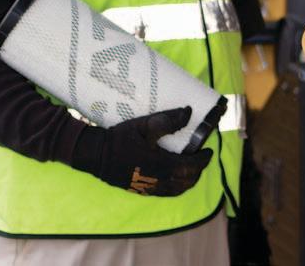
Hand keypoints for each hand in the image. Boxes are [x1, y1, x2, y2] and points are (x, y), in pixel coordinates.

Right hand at [71, 106, 212, 195]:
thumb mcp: (145, 125)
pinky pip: (166, 193)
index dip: (203, 159)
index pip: (191, 167)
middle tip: (202, 157)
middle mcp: (159, 180)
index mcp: (162, 165)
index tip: (209, 150)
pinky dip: (177, 186)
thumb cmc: (121, 138)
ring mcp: (150, 188)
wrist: (96, 155)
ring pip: (177, 190)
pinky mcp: (142, 191)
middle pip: (187, 181)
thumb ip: (167, 120)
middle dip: (198, 170)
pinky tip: (175, 176)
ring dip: (189, 180)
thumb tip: (189, 112)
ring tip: (192, 167)